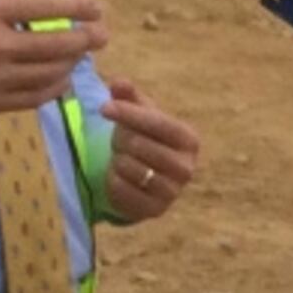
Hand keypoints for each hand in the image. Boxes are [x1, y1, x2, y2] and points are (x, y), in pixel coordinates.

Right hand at [0, 0, 107, 121]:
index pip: (45, 8)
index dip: (77, 8)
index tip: (98, 8)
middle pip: (55, 45)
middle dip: (85, 40)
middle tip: (103, 36)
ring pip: (47, 74)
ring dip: (71, 64)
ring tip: (83, 56)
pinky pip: (31, 99)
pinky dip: (52, 91)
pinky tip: (60, 82)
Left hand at [103, 75, 200, 222]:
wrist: (149, 180)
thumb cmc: (145, 139)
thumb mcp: (139, 115)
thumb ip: (129, 96)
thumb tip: (118, 82)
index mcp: (189, 140)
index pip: (157, 123)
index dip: (128, 113)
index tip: (103, 108)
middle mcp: (187, 168)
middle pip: (139, 145)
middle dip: (120, 139)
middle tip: (119, 140)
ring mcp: (172, 192)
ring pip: (128, 167)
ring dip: (116, 159)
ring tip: (122, 158)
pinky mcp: (154, 210)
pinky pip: (119, 188)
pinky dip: (112, 178)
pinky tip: (118, 175)